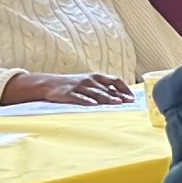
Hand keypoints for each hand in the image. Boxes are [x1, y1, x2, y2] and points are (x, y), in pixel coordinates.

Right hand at [2, 72, 131, 105]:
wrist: (49, 83)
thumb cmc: (73, 85)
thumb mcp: (89, 83)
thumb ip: (103, 88)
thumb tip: (121, 96)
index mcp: (96, 77)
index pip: (115, 80)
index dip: (125, 88)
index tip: (132, 97)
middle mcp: (90, 80)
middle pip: (108, 89)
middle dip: (119, 96)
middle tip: (129, 102)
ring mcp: (79, 86)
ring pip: (96, 93)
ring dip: (107, 98)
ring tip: (117, 103)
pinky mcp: (69, 93)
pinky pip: (79, 97)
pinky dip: (87, 101)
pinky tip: (93, 105)